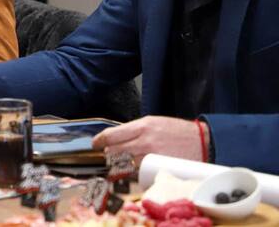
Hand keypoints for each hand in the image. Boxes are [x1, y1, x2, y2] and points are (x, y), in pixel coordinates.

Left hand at [92, 116, 208, 165]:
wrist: (203, 142)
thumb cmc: (177, 131)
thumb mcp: (153, 122)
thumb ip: (133, 130)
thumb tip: (113, 139)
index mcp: (142, 127)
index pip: (111, 136)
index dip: (99, 141)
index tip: (95, 145)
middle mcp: (145, 141)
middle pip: (114, 152)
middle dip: (106, 155)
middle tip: (104, 157)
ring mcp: (152, 157)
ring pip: (123, 166)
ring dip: (115, 167)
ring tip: (114, 166)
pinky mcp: (158, 169)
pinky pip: (136, 175)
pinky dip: (128, 175)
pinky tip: (127, 173)